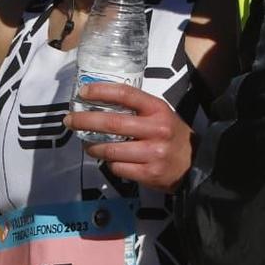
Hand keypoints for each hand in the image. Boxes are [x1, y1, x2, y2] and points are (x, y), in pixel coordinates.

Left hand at [66, 83, 192, 189]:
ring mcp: (153, 153)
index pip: (126, 94)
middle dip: (85, 121)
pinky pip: (118, 168)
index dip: (101, 91)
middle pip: (112, 123)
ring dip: (93, 147)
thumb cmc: (173, 135)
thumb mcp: (162, 114)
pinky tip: (111, 160)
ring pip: (111, 150)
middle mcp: (156, 129)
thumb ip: (138, 109)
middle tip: (69, 121)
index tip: (83, 92)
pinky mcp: (149, 174)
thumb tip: (100, 103)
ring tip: (87, 145)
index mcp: (158, 110)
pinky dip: (110, 164)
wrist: (195, 164)